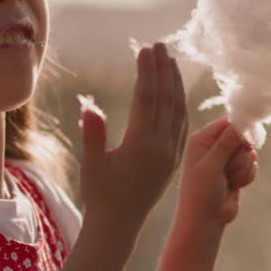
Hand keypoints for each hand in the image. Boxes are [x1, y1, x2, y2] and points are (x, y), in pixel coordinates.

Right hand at [78, 42, 188, 231]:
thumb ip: (93, 136)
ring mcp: (171, 154)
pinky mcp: (174, 160)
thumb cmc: (100, 195)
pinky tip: (176, 91)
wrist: (119, 225)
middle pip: (166, 99)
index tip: (145, 49)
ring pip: (178, 110)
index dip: (146, 72)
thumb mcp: (92, 166)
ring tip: (170, 60)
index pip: (147, 99)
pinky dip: (180, 103)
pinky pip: (182, 125)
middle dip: (163, 70)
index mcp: (142, 146)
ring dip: (175, 83)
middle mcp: (162, 147)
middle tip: (159, 44)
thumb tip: (89, 108)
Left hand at [178, 116, 258, 226]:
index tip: (246, 144)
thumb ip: (226, 143)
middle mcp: (214, 146)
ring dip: (243, 168)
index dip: (241, 130)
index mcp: (202, 140)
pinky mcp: (236, 170)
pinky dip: (246, 176)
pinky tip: (235, 186)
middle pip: (242, 137)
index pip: (228, 123)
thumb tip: (240, 122)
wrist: (205, 220)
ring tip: (229, 180)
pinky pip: (252, 165)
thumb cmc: (201, 192)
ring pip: (249, 153)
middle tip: (227, 170)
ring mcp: (226, 159)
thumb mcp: (211, 165)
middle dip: (240, 156)